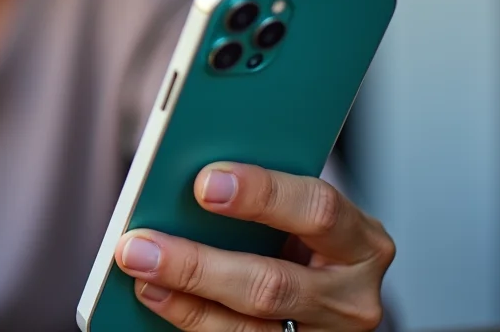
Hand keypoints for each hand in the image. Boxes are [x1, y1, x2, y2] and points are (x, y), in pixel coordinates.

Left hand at [114, 162, 394, 330]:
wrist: (326, 290)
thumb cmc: (299, 237)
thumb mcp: (296, 213)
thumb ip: (257, 199)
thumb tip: (177, 183)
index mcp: (360, 240)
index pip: (317, 210)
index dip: (261, 194)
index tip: (203, 184)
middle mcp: (351, 296)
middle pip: (272, 284)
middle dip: (197, 263)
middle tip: (140, 244)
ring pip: (249, 329)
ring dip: (184, 301)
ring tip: (138, 272)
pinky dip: (191, 321)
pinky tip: (156, 298)